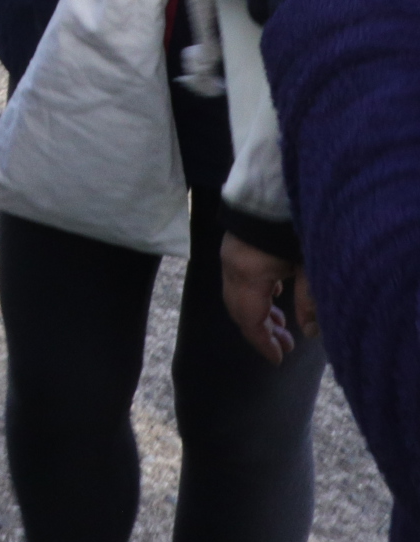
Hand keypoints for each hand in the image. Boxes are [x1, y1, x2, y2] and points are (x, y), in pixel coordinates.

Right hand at [219, 232, 318, 365]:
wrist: (276, 182)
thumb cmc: (294, 224)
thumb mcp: (310, 265)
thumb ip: (309, 301)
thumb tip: (308, 332)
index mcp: (247, 274)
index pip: (249, 320)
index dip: (263, 343)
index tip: (279, 359)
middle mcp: (232, 266)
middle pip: (239, 309)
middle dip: (261, 331)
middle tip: (285, 345)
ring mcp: (231, 253)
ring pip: (239, 295)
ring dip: (260, 313)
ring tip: (284, 325)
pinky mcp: (237, 244)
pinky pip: (241, 279)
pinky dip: (257, 294)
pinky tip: (276, 295)